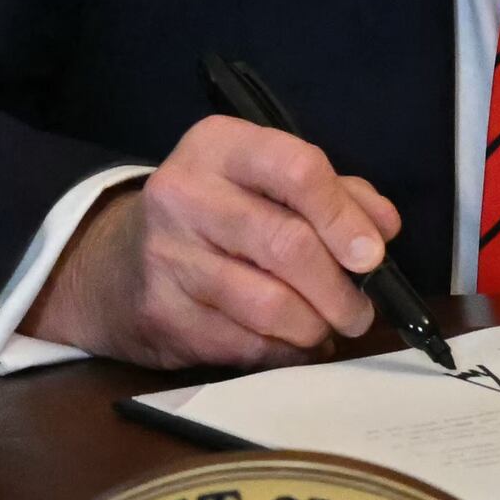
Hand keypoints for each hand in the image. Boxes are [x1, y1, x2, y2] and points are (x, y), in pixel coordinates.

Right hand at [19, 120, 398, 367]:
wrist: (116, 266)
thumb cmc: (215, 217)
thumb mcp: (265, 182)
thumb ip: (335, 194)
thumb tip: (383, 227)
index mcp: (220, 147)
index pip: (296, 168)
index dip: (343, 216)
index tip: (372, 255)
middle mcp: (185, 194)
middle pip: (288, 244)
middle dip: (339, 289)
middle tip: (359, 311)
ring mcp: (168, 257)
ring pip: (270, 305)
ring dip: (314, 327)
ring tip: (326, 328)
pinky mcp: (162, 315)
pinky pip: (246, 346)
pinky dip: (282, 353)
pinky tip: (288, 343)